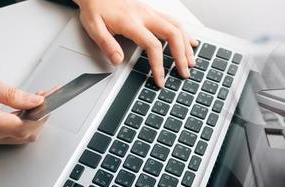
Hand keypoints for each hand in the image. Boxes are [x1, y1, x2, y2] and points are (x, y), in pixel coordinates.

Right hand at [0, 73, 48, 145]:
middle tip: (48, 97)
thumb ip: (11, 94)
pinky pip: (12, 135)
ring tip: (39, 100)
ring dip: (34, 120)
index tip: (50, 102)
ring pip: (21, 137)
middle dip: (41, 117)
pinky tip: (27, 109)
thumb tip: (34, 100)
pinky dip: (24, 123)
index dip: (40, 116)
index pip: (21, 127)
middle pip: (25, 134)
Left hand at [76, 0, 197, 85]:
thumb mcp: (93, 27)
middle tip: (184, 72)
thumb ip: (107, 44)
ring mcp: (151, 12)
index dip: (159, 65)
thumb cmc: (95, 8)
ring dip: (186, 45)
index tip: (160, 80)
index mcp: (131, 22)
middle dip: (181, 56)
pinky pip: (174, 21)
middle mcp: (145, 15)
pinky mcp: (152, 11)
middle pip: (173, 34)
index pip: (152, 45)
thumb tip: (117, 61)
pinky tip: (190, 42)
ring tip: (191, 61)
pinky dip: (185, 34)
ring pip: (177, 26)